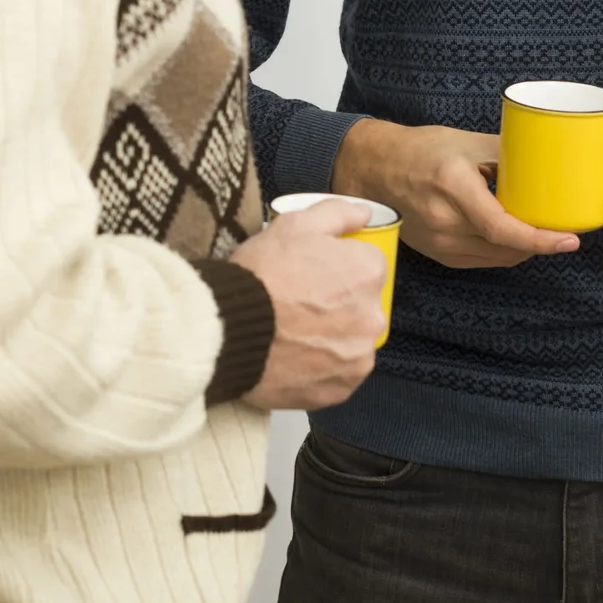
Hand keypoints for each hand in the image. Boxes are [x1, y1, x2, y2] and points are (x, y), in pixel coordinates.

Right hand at [229, 196, 384, 409]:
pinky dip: (322, 368)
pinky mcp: (341, 389)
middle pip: (362, 305)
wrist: (228, 330)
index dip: (336, 266)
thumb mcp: (294, 225)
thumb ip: (338, 214)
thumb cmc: (261, 274)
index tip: (310, 272)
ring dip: (332, 337)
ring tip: (292, 333)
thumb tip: (365, 213)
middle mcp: (374, 317)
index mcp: (368, 272)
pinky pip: (338, 374)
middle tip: (298, 303)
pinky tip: (294, 356)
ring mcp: (358, 357)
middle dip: (339, 303)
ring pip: (351, 341)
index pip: (366, 265)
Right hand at [333, 117, 579, 267]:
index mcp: (453, 187)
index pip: (503, 227)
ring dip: (523, 247)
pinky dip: (502, 250)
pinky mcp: (438, 254)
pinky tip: (510, 235)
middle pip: (506, 246)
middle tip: (562, 227)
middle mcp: (444, 220)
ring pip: (498, 257)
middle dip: (540, 241)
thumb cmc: (419, 150)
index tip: (570, 240)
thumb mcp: (465, 141)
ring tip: (536, 227)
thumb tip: (549, 160)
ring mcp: (439, 242)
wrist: (374, 169)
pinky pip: (482, 260)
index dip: (540, 239)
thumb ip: (507, 153)